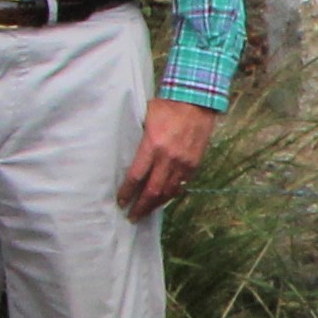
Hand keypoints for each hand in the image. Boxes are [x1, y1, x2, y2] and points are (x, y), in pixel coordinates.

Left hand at [117, 98, 217, 219]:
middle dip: (140, 206)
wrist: (197, 100)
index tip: (121, 202)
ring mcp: (183, 163)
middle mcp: (168, 158)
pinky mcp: (194, 164)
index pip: (136, 176)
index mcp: (152, 145)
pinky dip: (171, 194)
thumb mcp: (147, 120)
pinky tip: (163, 199)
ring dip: (156, 205)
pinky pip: (181, 185)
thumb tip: (132, 159)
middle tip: (132, 216)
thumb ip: (141, 142)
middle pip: (152, 190)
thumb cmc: (168, 106)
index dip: (127, 192)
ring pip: (168, 192)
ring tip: (146, 212)